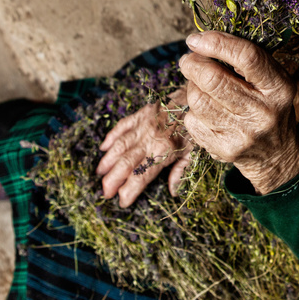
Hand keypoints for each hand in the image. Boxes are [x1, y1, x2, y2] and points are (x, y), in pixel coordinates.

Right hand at [96, 87, 190, 206]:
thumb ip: (182, 171)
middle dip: (113, 179)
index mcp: (164, 151)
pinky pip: (123, 126)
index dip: (130, 190)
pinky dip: (111, 136)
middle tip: (105, 192)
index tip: (122, 202)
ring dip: (108, 160)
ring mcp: (144, 125)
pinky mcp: (142, 113)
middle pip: (126, 163)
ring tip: (100, 173)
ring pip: (120, 145)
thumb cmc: (198, 127)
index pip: (142, 176)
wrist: (197, 97)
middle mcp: (151, 139)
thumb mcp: (197, 151)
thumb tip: (173, 192)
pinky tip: (103, 147)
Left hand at [179, 31, 298, 194]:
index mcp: (279, 87)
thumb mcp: (272, 79)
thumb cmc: (269, 105)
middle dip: (193, 64)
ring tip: (198, 84)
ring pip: (198, 100)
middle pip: (214, 79)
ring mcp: (244, 134)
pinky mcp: (226, 149)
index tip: (196, 39)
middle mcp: (264, 111)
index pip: (246, 57)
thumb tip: (201, 41)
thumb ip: (246, 59)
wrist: (276, 154)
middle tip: (189, 60)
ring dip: (191, 87)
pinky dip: (192, 111)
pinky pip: (192, 121)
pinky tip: (204, 110)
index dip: (217, 43)